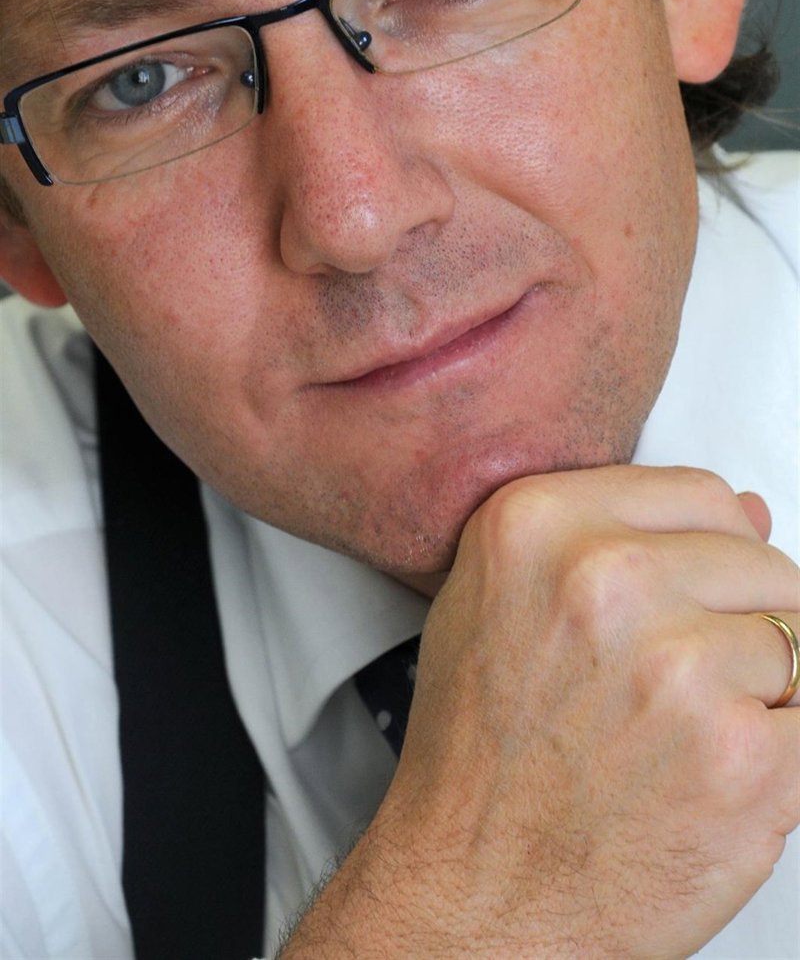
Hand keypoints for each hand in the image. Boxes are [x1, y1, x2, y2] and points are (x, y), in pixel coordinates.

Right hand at [281, 466, 798, 957]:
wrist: (473, 894)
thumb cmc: (479, 755)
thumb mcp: (495, 602)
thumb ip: (612, 535)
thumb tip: (750, 510)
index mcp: (538, 526)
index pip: (704, 495)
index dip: (708, 555)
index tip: (687, 597)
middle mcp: (606, 581)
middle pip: (760, 563)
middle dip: (735, 621)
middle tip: (668, 684)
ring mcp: (677, 667)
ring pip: (791, 643)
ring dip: (752, 692)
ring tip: (669, 735)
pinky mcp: (741, 758)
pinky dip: (775, 755)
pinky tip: (701, 776)